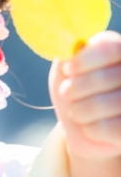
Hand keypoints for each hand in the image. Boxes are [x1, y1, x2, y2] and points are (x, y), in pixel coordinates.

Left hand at [50, 30, 120, 159]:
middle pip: (102, 78)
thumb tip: (70, 47)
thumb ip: (71, 55)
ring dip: (77, 110)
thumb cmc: (77, 90)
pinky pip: (105, 128)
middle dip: (73, 89)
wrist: (85, 125)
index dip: (83, 61)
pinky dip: (88, 129)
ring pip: (99, 104)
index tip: (69, 70)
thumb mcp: (70, 69)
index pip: (110, 49)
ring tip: (76, 110)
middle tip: (67, 93)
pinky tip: (89, 126)